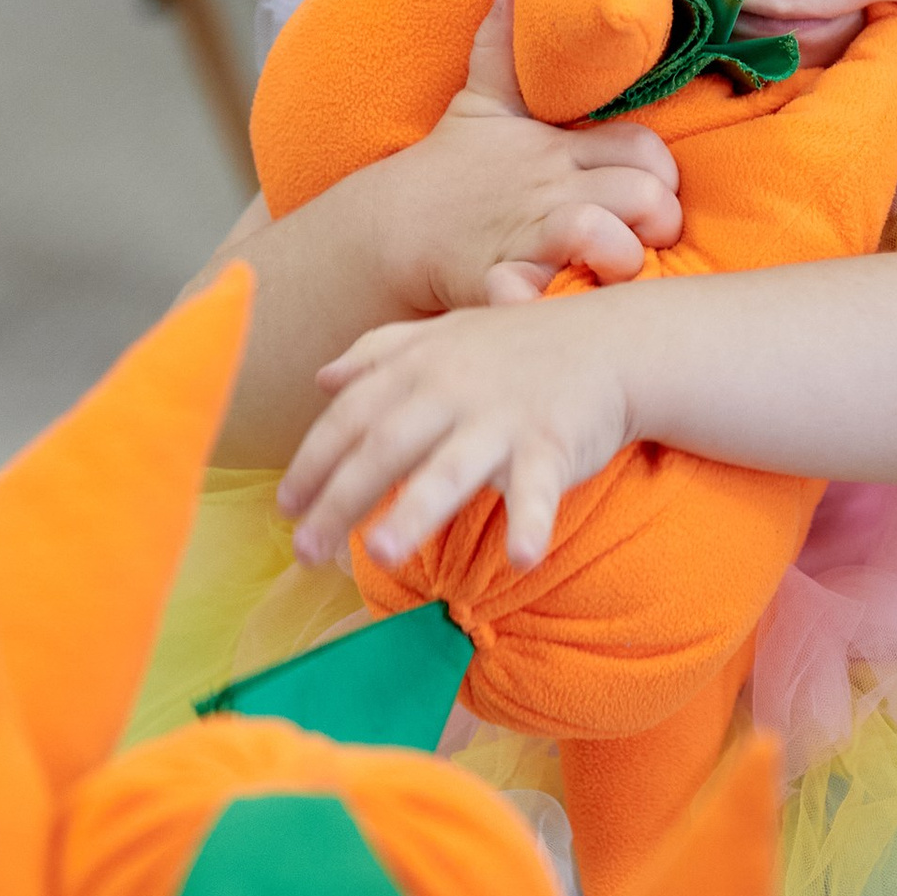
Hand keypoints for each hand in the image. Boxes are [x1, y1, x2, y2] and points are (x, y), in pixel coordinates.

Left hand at [282, 289, 634, 572]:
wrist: (612, 340)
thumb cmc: (519, 345)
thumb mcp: (444, 337)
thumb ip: (380, 354)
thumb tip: (323, 379)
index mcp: (418, 366)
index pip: (351, 416)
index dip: (313, 461)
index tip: (284, 507)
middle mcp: (453, 389)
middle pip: (385, 447)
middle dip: (342, 499)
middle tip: (306, 552)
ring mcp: (504, 418)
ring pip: (451, 469)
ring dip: (417, 512)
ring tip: (382, 556)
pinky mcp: (555, 443)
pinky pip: (539, 487)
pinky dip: (532, 520)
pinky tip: (521, 558)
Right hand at [378, 0, 683, 311]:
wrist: (388, 230)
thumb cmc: (451, 171)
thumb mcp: (481, 104)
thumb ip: (503, 49)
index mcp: (557, 151)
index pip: (643, 148)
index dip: (662, 171)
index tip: (652, 191)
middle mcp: (549, 192)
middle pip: (642, 195)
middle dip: (659, 220)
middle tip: (646, 237)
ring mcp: (525, 239)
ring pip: (604, 239)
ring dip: (620, 257)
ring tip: (611, 268)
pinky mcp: (497, 284)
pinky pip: (539, 296)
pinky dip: (550, 303)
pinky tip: (559, 304)